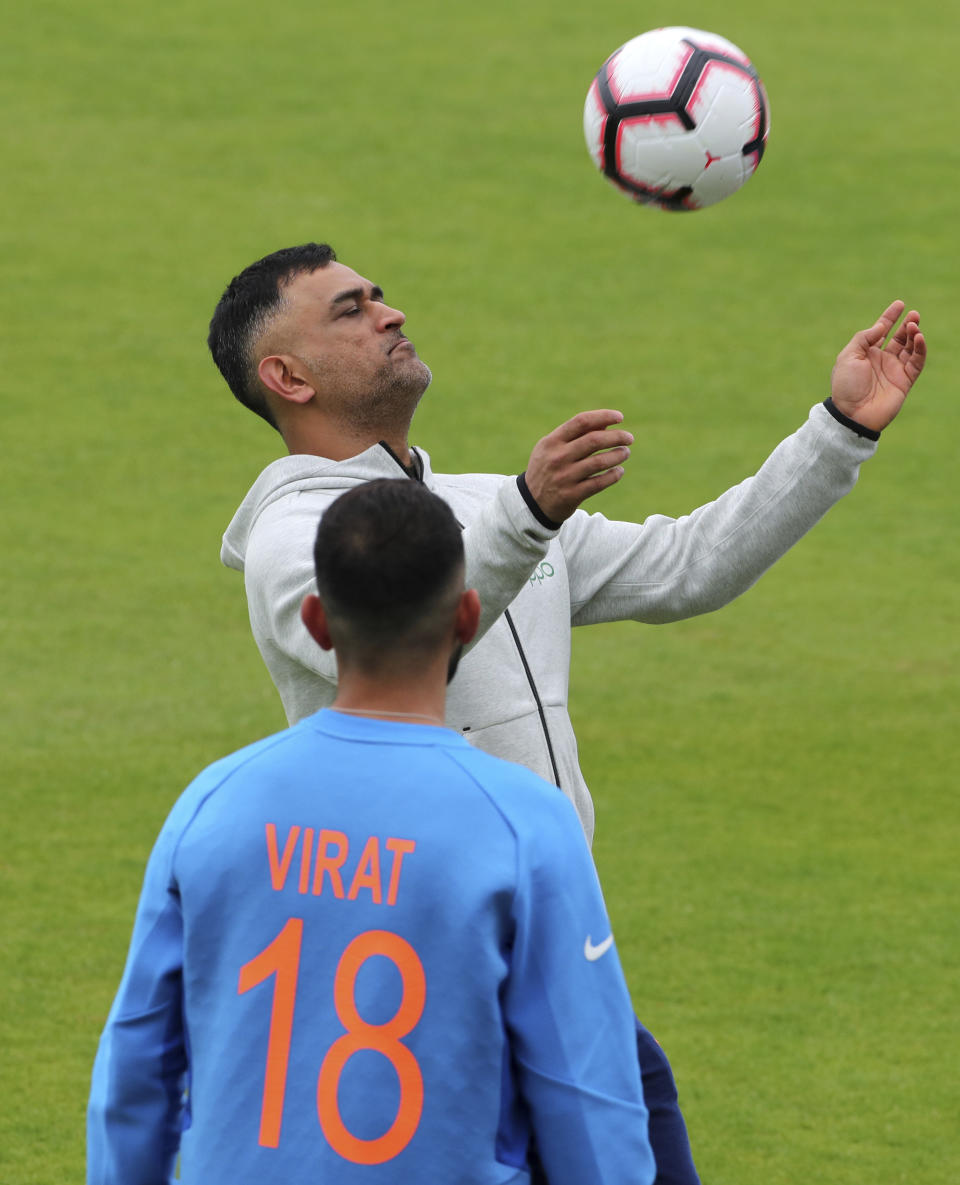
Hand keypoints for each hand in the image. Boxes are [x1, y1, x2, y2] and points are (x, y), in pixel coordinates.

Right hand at [524, 409, 632, 521]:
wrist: (531, 503)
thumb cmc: (547, 468)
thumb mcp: (552, 448)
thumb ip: (576, 435)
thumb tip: (607, 424)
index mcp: (552, 441)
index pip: (581, 422)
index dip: (603, 416)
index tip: (620, 417)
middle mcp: (557, 458)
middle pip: (594, 440)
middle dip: (617, 437)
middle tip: (629, 438)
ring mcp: (564, 477)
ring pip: (599, 462)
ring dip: (618, 455)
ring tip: (625, 452)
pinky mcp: (571, 495)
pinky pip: (599, 483)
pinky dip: (613, 475)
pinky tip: (619, 471)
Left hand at [830, 301, 926, 431]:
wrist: (853, 414)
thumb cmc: (846, 386)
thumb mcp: (848, 357)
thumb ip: (863, 338)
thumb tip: (881, 326)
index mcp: (866, 354)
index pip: (881, 331)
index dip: (889, 317)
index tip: (899, 304)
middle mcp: (881, 360)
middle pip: (899, 338)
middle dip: (907, 325)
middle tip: (913, 314)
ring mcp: (894, 370)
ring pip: (909, 348)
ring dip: (913, 335)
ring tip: (914, 325)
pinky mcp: (905, 381)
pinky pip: (916, 362)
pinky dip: (920, 349)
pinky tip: (919, 338)